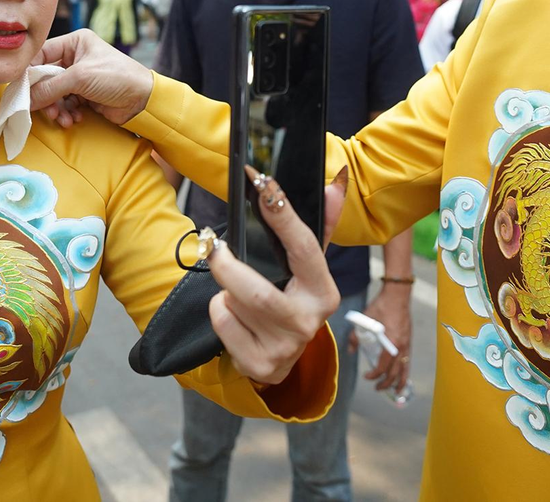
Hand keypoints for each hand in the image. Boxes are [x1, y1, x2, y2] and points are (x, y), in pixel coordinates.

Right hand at [29, 29, 153, 126]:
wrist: (144, 101)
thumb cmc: (118, 77)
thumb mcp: (81, 78)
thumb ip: (50, 87)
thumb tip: (25, 99)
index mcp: (75, 42)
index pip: (42, 54)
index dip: (29, 72)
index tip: (20, 89)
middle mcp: (76, 57)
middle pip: (45, 77)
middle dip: (44, 96)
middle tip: (46, 110)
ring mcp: (80, 77)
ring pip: (54, 93)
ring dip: (56, 108)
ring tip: (63, 118)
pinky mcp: (84, 95)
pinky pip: (65, 104)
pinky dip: (66, 113)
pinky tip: (74, 119)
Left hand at [205, 167, 346, 385]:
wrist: (281, 355)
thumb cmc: (292, 298)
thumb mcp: (308, 266)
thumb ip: (322, 224)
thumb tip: (335, 184)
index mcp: (324, 292)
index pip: (303, 247)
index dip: (283, 214)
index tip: (264, 184)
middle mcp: (308, 323)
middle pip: (256, 291)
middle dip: (227, 266)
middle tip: (213, 247)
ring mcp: (283, 348)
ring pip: (235, 304)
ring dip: (225, 289)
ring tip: (233, 287)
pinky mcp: (259, 364)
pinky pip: (223, 324)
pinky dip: (219, 311)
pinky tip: (232, 314)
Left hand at [355, 284, 411, 392]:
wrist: (397, 295)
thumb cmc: (381, 306)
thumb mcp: (364, 321)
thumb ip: (355, 337)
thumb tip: (350, 350)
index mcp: (390, 343)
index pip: (383, 367)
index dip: (374, 375)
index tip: (367, 376)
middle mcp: (401, 347)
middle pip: (395, 373)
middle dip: (386, 383)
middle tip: (377, 388)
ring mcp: (407, 345)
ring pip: (405, 370)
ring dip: (399, 382)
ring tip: (395, 392)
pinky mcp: (409, 342)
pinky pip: (408, 362)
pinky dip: (405, 372)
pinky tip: (402, 378)